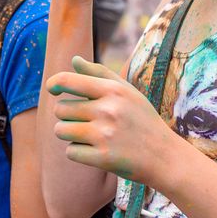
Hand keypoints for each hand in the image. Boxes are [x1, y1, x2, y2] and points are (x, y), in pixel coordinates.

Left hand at [48, 55, 186, 191]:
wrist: (164, 156)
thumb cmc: (142, 120)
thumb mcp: (127, 92)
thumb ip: (99, 73)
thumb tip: (74, 60)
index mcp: (113, 90)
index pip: (68, 81)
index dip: (54, 84)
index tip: (52, 89)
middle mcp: (108, 110)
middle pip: (60, 109)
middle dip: (67, 116)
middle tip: (86, 121)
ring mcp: (105, 135)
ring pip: (61, 130)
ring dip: (69, 134)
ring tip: (89, 135)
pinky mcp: (103, 158)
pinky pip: (70, 151)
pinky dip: (78, 152)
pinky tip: (95, 151)